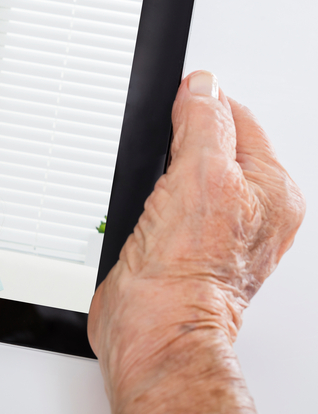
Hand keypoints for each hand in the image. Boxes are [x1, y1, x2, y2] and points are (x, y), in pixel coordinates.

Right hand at [89, 71, 304, 413]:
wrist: (153, 325)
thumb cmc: (188, 270)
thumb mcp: (202, 174)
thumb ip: (204, 123)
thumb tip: (201, 88)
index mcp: (272, 190)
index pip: (237, 119)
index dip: (201, 105)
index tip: (174, 105)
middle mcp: (250, 211)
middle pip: (210, 143)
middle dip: (179, 139)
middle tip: (163, 154)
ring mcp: (214, 230)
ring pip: (182, 172)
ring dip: (159, 170)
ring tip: (152, 186)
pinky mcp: (178, 244)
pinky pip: (161, 201)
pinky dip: (145, 197)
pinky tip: (141, 208)